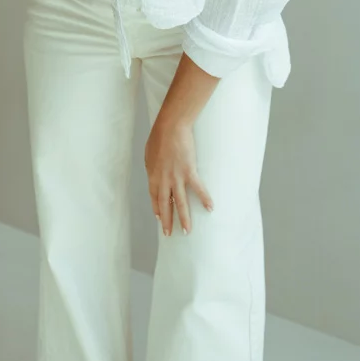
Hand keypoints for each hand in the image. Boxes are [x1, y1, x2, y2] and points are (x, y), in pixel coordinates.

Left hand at [144, 116, 213, 235]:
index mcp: (153, 176)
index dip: (157, 209)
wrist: (170, 127)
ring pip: (181, 203)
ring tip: (187, 231)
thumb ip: (152, 167)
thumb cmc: (159, 137)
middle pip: (165, 205)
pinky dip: (205, 199)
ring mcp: (176, 177)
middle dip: (167, 221)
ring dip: (184, 218)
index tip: (159, 218)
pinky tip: (210, 208)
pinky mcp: (189, 171)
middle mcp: (163, 180)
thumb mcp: (149, 154)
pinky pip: (198, 188)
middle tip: (169, 234)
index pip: (154, 198)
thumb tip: (154, 172)